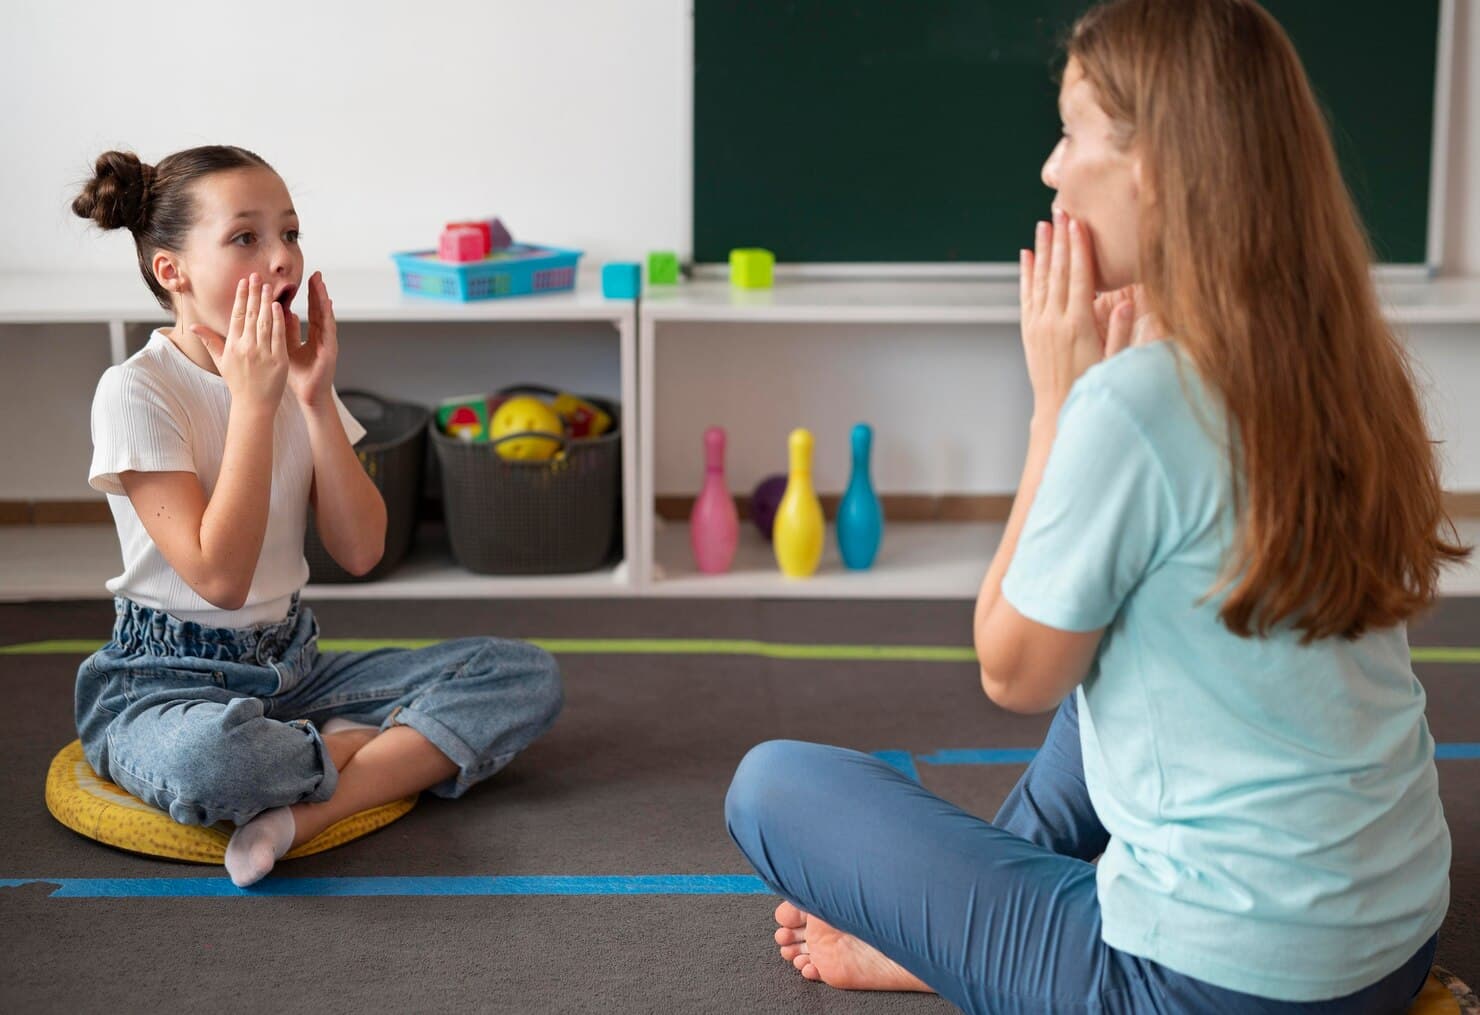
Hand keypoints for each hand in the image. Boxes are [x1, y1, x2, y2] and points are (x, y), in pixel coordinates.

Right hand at [190, 273, 288, 411]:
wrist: (254, 405)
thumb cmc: (237, 383)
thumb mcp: (221, 361)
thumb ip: (209, 341)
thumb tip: (193, 327)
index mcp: (232, 345)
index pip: (237, 315)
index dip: (241, 297)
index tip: (244, 282)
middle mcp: (246, 347)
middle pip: (251, 314)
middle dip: (254, 293)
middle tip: (257, 275)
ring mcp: (263, 353)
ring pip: (265, 322)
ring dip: (267, 302)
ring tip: (269, 286)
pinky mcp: (278, 360)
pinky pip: (279, 336)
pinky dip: (280, 320)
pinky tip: (280, 306)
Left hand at [286, 271, 338, 409]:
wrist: (309, 396)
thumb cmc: (299, 377)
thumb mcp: (287, 349)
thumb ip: (287, 331)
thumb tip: (284, 312)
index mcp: (313, 337)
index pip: (311, 312)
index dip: (309, 296)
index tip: (305, 279)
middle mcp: (322, 337)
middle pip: (319, 310)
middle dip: (317, 292)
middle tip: (315, 274)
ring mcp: (328, 342)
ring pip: (325, 316)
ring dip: (323, 299)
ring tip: (320, 283)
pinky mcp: (330, 349)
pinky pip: (328, 329)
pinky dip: (327, 315)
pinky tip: (326, 303)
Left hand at [1019, 211, 1133, 419]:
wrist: (1057, 410)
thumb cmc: (1091, 386)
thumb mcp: (1113, 363)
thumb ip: (1119, 333)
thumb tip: (1126, 304)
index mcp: (1079, 326)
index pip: (1079, 278)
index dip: (1079, 248)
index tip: (1078, 223)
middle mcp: (1055, 322)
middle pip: (1059, 272)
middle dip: (1061, 239)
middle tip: (1061, 211)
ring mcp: (1039, 326)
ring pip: (1041, 279)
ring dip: (1043, 250)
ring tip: (1043, 225)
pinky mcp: (1029, 331)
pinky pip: (1027, 296)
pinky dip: (1026, 273)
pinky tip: (1027, 255)